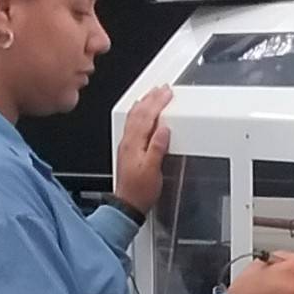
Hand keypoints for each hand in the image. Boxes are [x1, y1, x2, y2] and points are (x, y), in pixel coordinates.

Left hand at [114, 87, 172, 215]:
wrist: (128, 204)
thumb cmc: (140, 190)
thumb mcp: (153, 170)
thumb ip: (158, 148)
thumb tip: (163, 129)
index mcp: (134, 144)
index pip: (146, 117)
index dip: (157, 103)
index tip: (166, 93)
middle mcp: (128, 142)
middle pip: (139, 113)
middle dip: (151, 99)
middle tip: (161, 89)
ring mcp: (126, 145)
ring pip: (134, 117)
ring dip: (144, 104)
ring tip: (152, 95)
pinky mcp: (127, 149)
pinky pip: (131, 125)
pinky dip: (138, 114)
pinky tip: (141, 113)